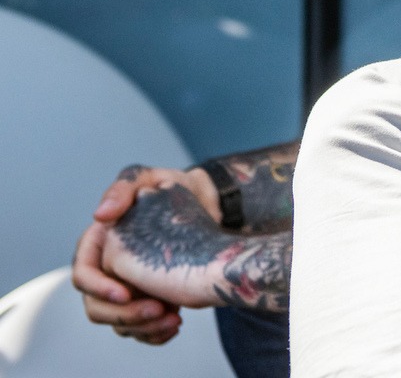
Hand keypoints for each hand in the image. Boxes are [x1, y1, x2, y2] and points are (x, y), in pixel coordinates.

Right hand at [71, 165, 216, 343]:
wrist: (205, 203)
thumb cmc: (171, 188)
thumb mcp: (147, 177)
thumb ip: (122, 188)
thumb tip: (100, 215)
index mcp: (97, 246)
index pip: (83, 276)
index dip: (98, 288)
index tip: (125, 292)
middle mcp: (106, 272)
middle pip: (97, 308)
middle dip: (125, 315)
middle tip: (159, 309)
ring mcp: (126, 289)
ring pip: (119, 324)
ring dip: (143, 327)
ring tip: (173, 319)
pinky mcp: (146, 301)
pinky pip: (141, 329)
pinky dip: (155, 333)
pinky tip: (176, 325)